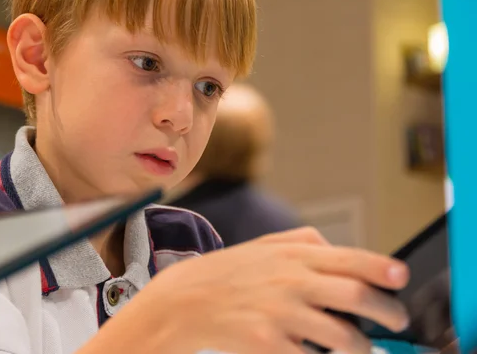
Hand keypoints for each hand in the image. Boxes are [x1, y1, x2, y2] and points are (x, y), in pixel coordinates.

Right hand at [87, 227, 409, 353]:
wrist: (181, 303)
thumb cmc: (223, 274)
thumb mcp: (260, 246)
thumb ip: (298, 240)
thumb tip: (331, 244)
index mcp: (292, 255)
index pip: (351, 258)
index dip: (383, 269)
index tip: (401, 278)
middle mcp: (291, 282)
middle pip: (357, 296)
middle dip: (387, 313)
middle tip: (396, 321)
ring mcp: (280, 314)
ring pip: (343, 336)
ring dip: (361, 346)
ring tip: (361, 347)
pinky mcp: (267, 343)